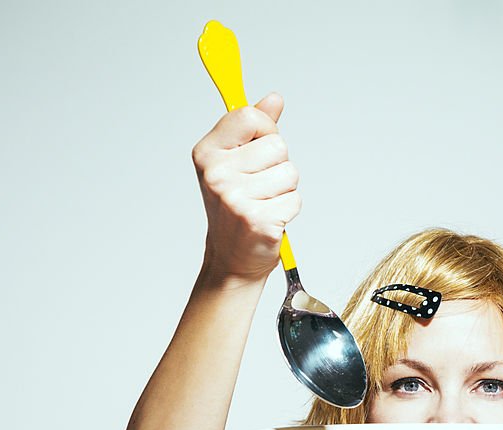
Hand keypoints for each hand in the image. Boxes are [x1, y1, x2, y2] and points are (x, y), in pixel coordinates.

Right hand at [192, 92, 300, 284]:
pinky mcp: (257, 220)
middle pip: (278, 146)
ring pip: (290, 173)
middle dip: (278, 165)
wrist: (232, 258)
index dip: (265, 129)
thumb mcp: (237, 161)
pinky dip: (288, 210)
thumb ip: (255, 128)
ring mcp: (235, 198)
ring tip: (264, 203)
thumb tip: (274, 99)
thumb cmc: (235, 207)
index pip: (249, 116)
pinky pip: (295, 199)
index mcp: (207, 153)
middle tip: (260, 185)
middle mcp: (217, 174)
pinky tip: (270, 219)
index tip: (259, 144)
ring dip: (285, 189)